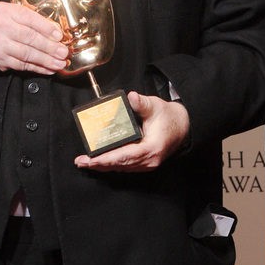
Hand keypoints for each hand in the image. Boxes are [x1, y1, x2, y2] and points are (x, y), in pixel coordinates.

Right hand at [0, 2, 69, 74]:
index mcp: (4, 11)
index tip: (59, 36)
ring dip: (46, 60)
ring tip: (59, 63)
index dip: (46, 27)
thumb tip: (54, 31)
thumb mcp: (8, 14)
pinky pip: (22, 65)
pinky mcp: (0, 59)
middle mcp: (0, 26)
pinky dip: (37, 68)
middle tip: (63, 52)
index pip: (29, 18)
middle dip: (50, 46)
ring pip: (27, 53)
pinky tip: (48, 69)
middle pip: (30, 37)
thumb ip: (28, 18)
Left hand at [74, 92, 189, 172]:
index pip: (125, 156)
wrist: (182, 126)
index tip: (92, 159)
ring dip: (103, 166)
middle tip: (81, 162)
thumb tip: (132, 97)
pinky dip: (112, 164)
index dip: (107, 159)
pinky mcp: (144, 163)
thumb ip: (142, 103)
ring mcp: (147, 164)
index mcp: (151, 148)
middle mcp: (149, 160)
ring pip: (122, 167)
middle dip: (99, 164)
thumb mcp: (155, 106)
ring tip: (85, 163)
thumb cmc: (168, 117)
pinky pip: (125, 166)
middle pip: (120, 165)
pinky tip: (99, 162)